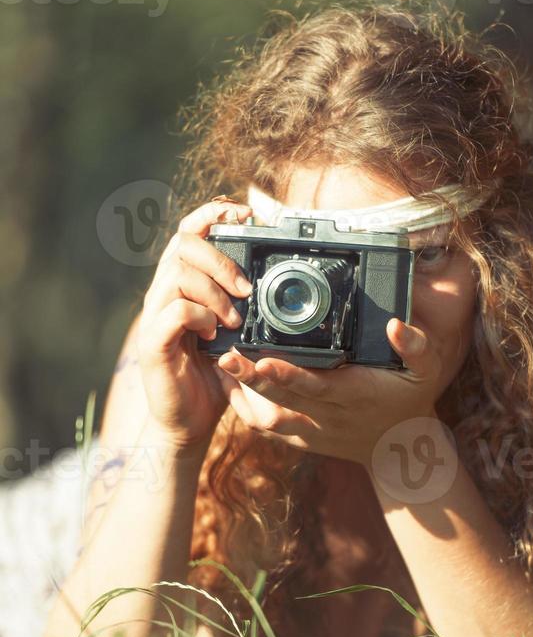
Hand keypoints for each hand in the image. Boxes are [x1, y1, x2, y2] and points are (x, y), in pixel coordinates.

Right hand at [136, 199, 252, 448]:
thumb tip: (275, 276)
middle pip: (182, 243)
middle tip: (247, 288)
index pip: (189, 231)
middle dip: (221, 258)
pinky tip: (215, 336)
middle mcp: (164, 293)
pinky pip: (175, 310)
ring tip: (235, 319)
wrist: (190, 424)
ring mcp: (155, 316)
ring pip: (178, 273)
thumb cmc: (214, 377)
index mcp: (183, 284)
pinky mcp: (153, 343)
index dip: (213, 212)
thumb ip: (245, 304)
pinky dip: (201, 316)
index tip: (245, 214)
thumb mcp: (236, 334)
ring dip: (214, 291)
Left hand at [215, 317, 443, 464]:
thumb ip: (415, 346)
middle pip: (284, 400)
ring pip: (271, 418)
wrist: (400, 447)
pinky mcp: (302, 440)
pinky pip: (269, 428)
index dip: (289, 375)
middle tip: (227, 356)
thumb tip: (396, 325)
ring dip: (243, 395)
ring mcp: (314, 431)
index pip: (318, 385)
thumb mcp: (426, 370)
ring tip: (221, 365)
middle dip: (252, 380)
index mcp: (356, 394)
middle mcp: (331, 417)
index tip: (264, 360)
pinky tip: (229, 385)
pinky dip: (246, 410)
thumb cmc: (410, 398)